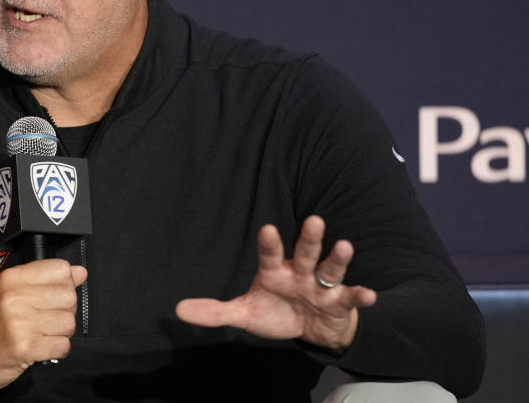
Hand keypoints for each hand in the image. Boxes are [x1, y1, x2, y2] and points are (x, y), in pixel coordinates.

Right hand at [0, 259, 86, 401]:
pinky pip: (63, 345)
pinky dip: (57, 350)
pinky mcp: (24, 347)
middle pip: (69, 296)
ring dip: (60, 333)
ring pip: (69, 322)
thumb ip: (46, 280)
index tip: (53, 295)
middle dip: (64, 311)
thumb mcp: (11, 293)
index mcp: (12, 278)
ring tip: (41, 334)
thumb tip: (80, 271)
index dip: (64, 283)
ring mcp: (19, 322)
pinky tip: (41, 347)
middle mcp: (14, 296)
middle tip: (46, 319)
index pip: (61, 268)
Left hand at [175, 215, 375, 351]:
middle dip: (309, 238)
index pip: (270, 254)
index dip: (269, 242)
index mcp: (274, 271)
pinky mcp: (340, 302)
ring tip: (345, 245)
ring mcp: (321, 285)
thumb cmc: (276, 312)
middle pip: (304, 251)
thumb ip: (215, 311)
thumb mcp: (244, 314)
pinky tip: (370, 294)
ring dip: (337, 258)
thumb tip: (178, 310)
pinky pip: (351, 297)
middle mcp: (299, 272)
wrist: (310, 329)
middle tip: (314, 220)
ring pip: (330, 268)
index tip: (267, 228)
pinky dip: (361, 296)